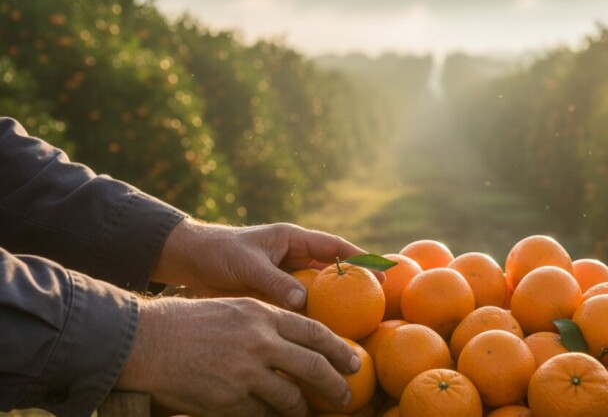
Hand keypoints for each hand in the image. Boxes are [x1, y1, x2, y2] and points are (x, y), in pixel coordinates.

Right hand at [116, 297, 359, 415]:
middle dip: (334, 385)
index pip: (314, 333)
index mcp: (263, 316)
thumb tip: (300, 344)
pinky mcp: (228, 400)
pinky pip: (262, 416)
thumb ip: (268, 324)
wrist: (147, 341)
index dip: (339, 349)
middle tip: (346, 397)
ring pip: (290, 398)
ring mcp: (245, 373)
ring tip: (306, 413)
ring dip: (302, 409)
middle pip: (313, 367)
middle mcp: (260, 343)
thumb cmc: (190, 323)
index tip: (354, 361)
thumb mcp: (235, 309)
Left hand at [152, 218, 377, 309]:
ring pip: (318, 291)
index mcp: (292, 240)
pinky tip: (321, 336)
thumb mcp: (246, 264)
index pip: (333, 246)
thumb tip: (303, 301)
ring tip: (356, 323)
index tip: (381, 271)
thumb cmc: (217, 253)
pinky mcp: (275, 295)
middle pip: (332, 270)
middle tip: (378, 301)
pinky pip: (299, 307)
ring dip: (334, 305)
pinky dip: (311, 319)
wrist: (190, 262)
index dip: (360, 258)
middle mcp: (294, 258)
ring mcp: (285, 278)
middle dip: (356, 283)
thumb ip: (274, 281)